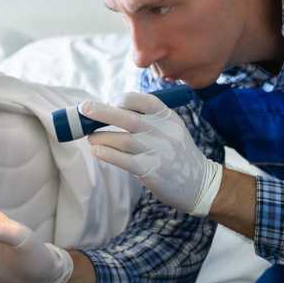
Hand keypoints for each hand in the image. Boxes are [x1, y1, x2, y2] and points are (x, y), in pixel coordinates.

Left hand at [81, 92, 222, 216]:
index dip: (125, 99)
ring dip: (101, 137)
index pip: (145, 101)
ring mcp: (157, 152)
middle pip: (129, 118)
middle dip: (102, 112)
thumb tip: (108, 110)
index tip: (112, 101)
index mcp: (168, 118)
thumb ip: (147, 119)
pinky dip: (107, 153)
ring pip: (122, 140)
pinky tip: (97, 150)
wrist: (199, 183)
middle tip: (83, 108)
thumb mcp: (170, 128)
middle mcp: (163, 132)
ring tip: (91, 138)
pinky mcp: (150, 171)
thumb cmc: (176, 153)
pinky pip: (123, 160)